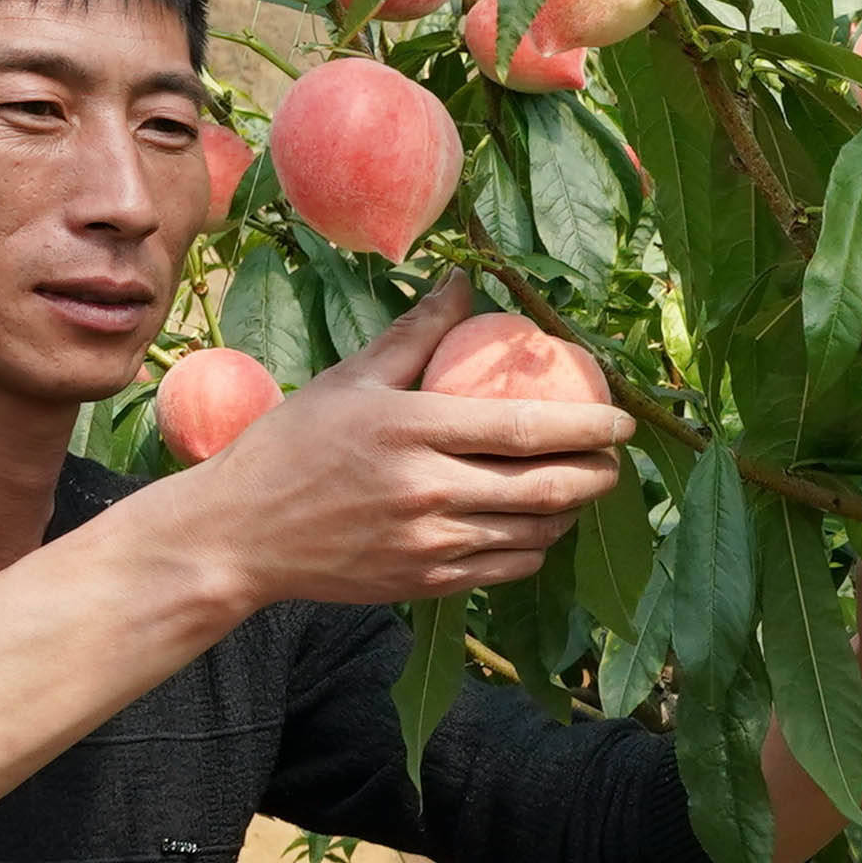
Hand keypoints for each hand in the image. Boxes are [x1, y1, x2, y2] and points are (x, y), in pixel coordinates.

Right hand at [165, 278, 637, 608]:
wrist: (239, 536)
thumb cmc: (292, 446)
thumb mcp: (350, 378)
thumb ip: (417, 332)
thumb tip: (467, 280)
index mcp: (412, 429)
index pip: (526, 427)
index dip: (588, 425)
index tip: (622, 421)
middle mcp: (429, 491)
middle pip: (547, 488)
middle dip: (596, 474)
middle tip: (613, 459)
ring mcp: (431, 544)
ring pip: (535, 533)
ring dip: (570, 511)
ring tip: (579, 486)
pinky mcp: (427, 583)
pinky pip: (507, 567)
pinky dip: (535, 546)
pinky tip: (535, 524)